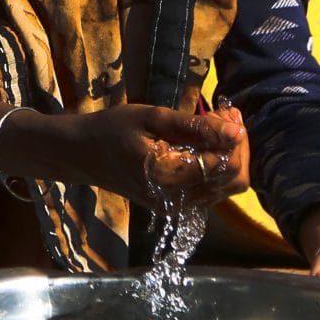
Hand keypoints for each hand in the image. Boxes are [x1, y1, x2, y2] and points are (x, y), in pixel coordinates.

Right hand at [0, 100, 248, 203]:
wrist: (82, 154)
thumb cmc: (113, 129)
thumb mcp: (153, 118)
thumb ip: (196, 127)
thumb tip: (236, 132)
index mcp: (170, 178)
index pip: (227, 166)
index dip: (236, 138)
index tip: (228, 111)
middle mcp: (179, 201)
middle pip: (234, 180)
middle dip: (237, 147)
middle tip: (225, 116)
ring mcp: (179, 208)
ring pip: (227, 186)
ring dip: (228, 155)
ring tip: (213, 125)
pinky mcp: (178, 207)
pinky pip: (212, 189)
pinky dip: (216, 165)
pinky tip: (204, 142)